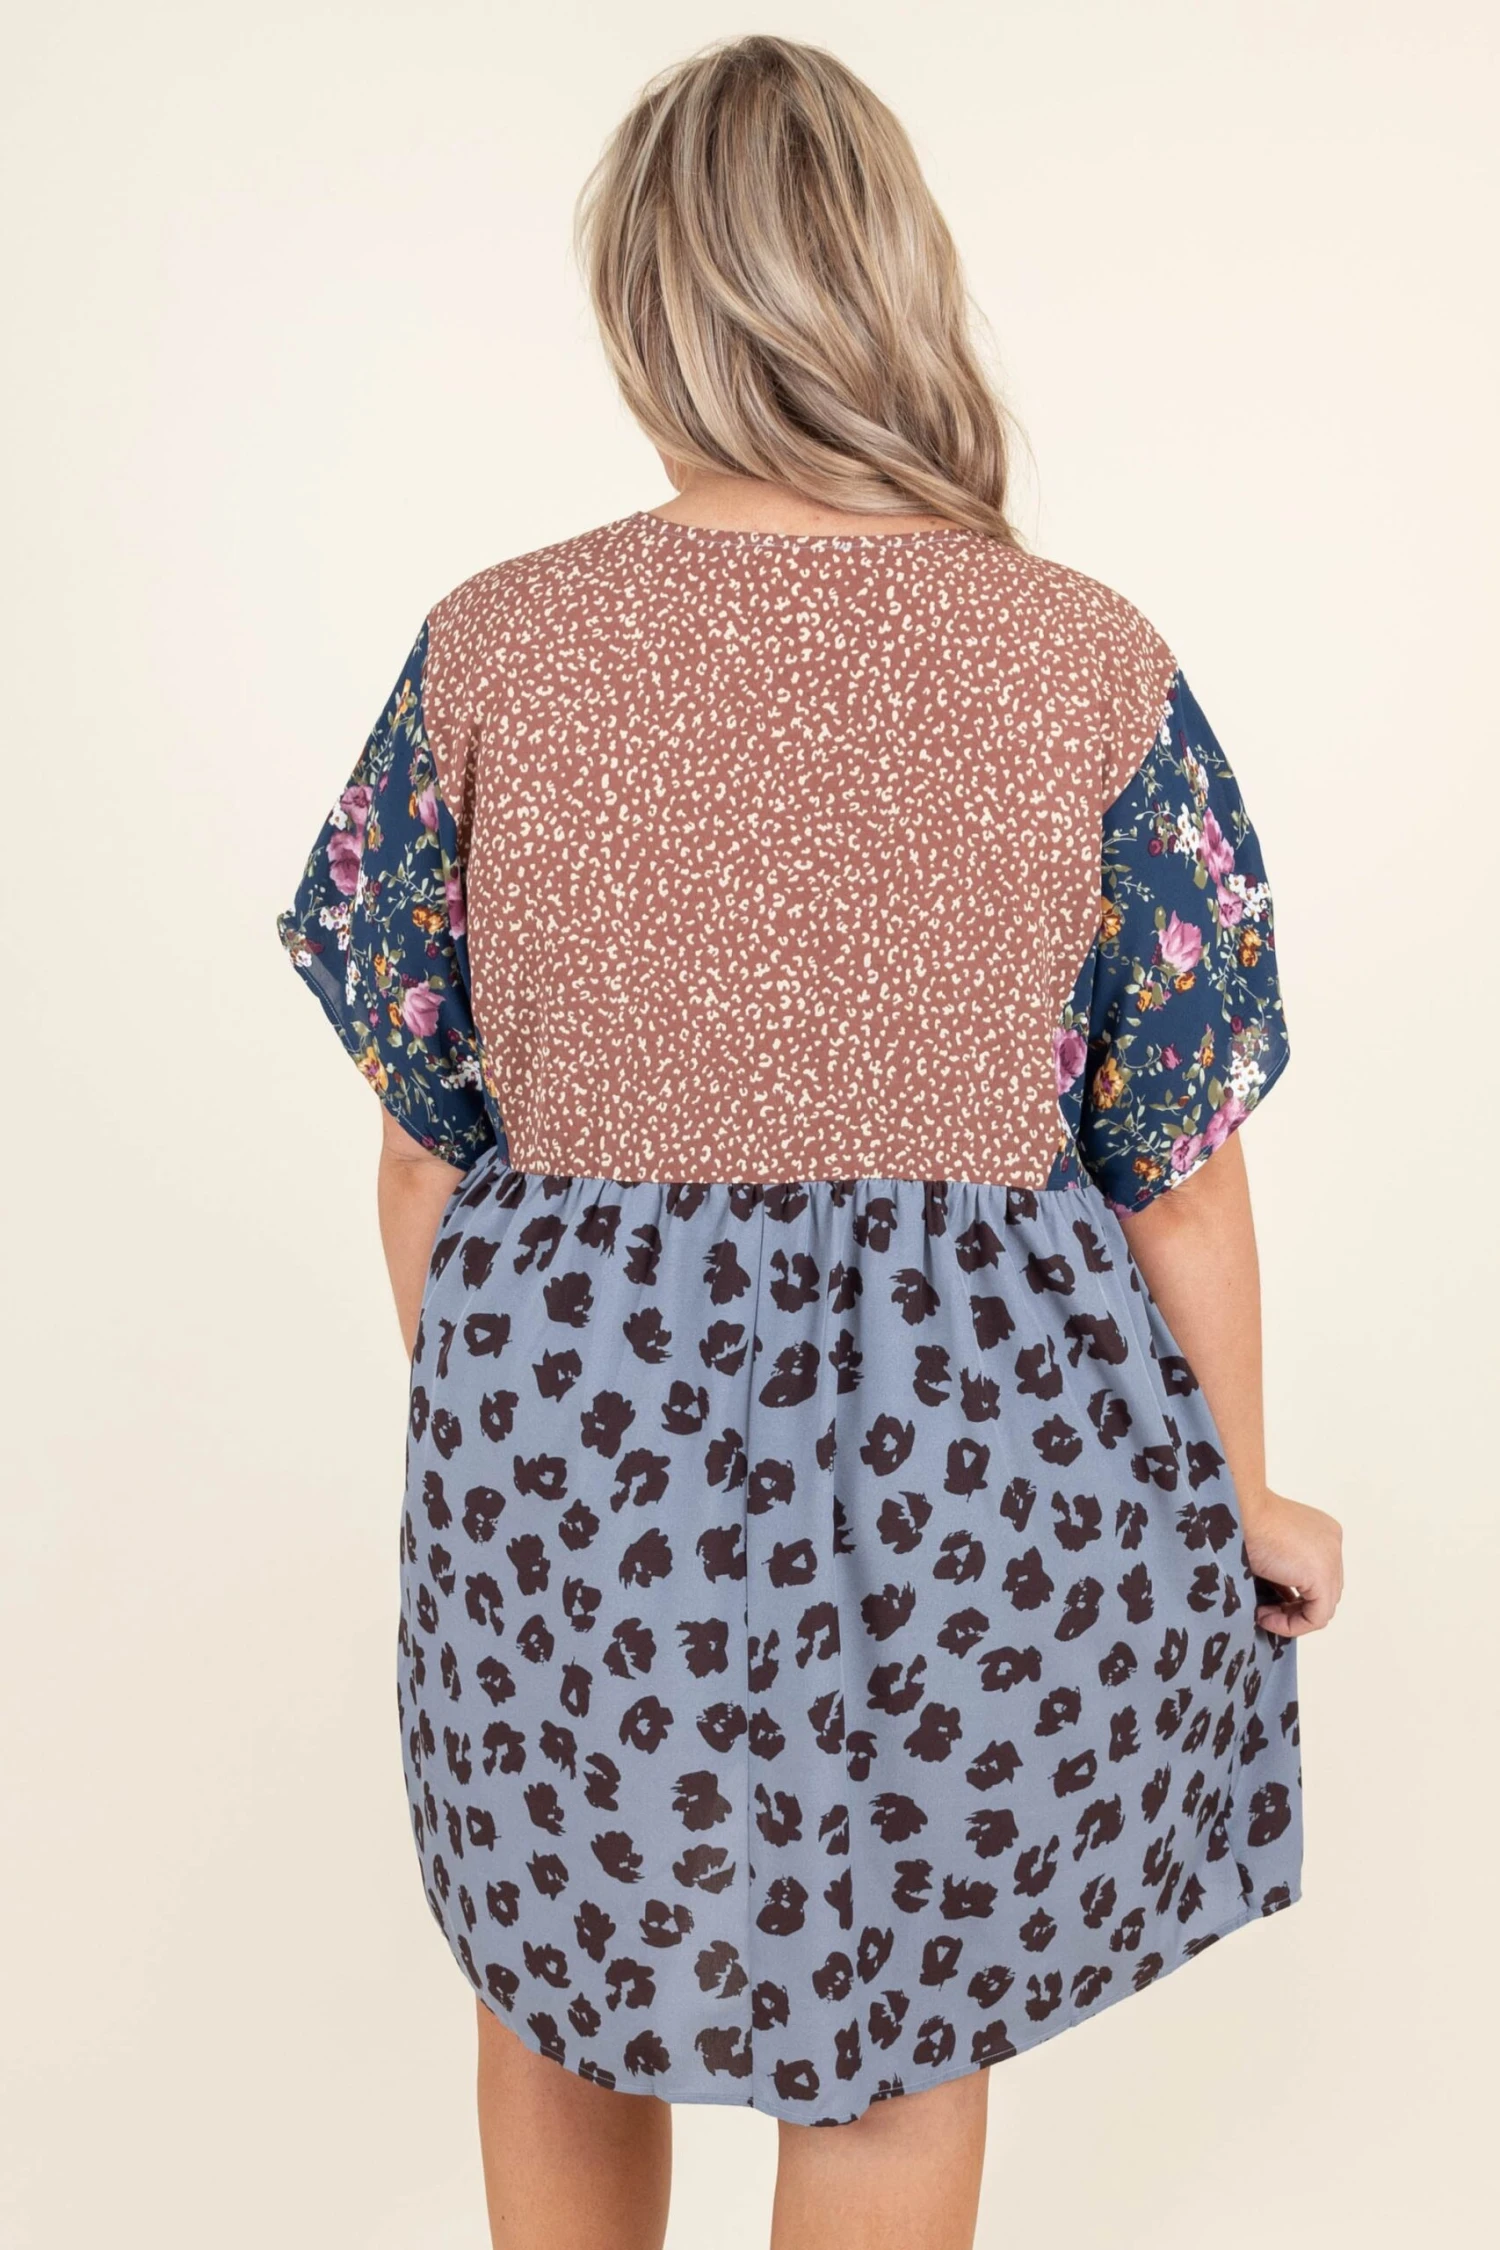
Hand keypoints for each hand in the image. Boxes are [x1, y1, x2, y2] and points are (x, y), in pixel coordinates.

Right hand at [1239, 1488, 1343, 1637]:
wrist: (1238, 1509)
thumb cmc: (1242, 1519)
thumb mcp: (1269, 1549)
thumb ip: (1281, 1571)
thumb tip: (1278, 1603)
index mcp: (1323, 1532)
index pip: (1318, 1576)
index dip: (1294, 1595)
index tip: (1265, 1600)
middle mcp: (1333, 1543)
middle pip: (1324, 1591)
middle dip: (1294, 1608)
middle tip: (1264, 1611)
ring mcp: (1331, 1559)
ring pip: (1323, 1606)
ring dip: (1291, 1618)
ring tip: (1262, 1615)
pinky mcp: (1322, 1577)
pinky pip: (1317, 1617)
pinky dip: (1292, 1625)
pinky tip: (1265, 1618)